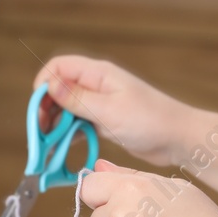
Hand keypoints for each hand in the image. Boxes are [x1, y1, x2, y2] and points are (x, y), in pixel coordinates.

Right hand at [34, 55, 197, 167]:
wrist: (178, 139)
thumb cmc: (150, 120)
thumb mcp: (109, 110)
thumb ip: (77, 99)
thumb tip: (49, 85)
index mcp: (99, 74)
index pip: (59, 67)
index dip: (44, 85)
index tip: (39, 109)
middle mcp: (97, 85)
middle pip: (59, 89)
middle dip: (46, 109)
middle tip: (41, 133)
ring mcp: (101, 103)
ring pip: (67, 108)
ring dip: (56, 124)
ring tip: (49, 145)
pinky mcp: (105, 121)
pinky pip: (79, 123)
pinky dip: (68, 134)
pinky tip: (62, 149)